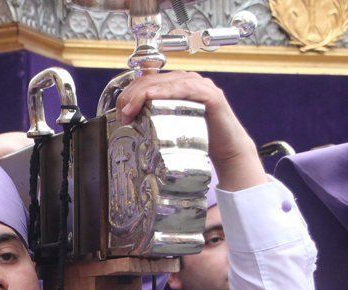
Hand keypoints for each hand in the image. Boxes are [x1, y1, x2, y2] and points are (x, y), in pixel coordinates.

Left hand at [115, 71, 265, 191]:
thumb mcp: (168, 125)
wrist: (227, 151)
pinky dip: (168, 92)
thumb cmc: (198, 139)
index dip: (129, 94)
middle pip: (152, 80)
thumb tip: (126, 118)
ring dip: (143, 94)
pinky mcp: (211, 95)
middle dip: (132, 96)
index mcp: (175, 85)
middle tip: (123, 115)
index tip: (120, 113)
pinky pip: (187, 88)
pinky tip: (154, 97)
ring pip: (166, 82)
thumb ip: (151, 117)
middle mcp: (187, 81)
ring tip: (130, 111)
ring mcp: (200, 86)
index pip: (146, 81)